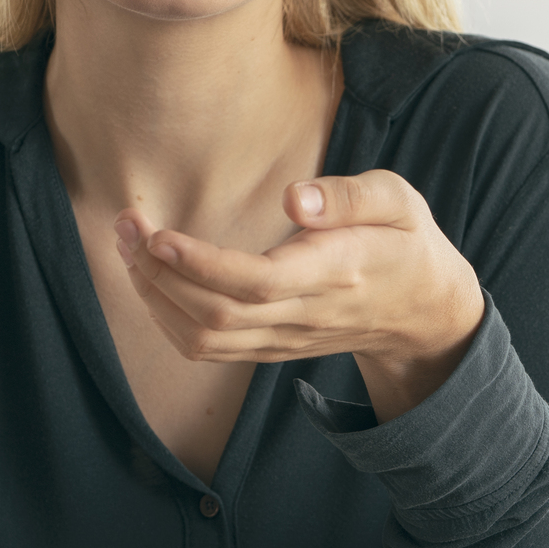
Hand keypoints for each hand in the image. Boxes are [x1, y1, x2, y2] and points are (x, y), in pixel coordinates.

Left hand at [114, 170, 485, 421]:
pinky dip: (167, 319)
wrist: (422, 311)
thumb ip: (349, 197)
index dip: (200, 265)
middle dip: (158, 273)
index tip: (158, 235)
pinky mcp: (270, 348)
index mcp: (336, 273)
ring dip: (154, 295)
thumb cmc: (405, 242)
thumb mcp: (399, 202)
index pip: (257, 282)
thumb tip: (294, 200)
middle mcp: (305, 315)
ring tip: (128, 246)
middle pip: (216, 314)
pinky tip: (150, 279)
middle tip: (126, 225)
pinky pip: (209, 349)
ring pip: (204, 339)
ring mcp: (285, 339)